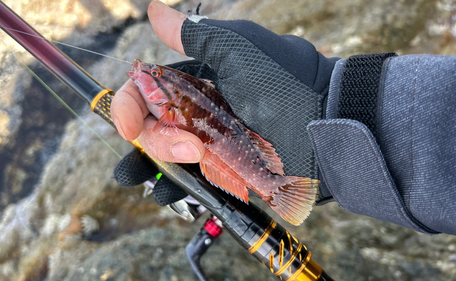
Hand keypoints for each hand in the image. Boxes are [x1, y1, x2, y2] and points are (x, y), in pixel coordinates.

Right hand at [112, 1, 337, 179]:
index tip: (126, 126)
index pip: (146, 90)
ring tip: (167, 182)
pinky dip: (175, 187)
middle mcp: (198, 109)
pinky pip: (190, 179)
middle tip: (189, 149)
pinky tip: (171, 194)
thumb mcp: (240, 50)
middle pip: (151, 126)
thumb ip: (195, 35)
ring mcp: (211, 141)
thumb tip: (153, 9)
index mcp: (197, 79)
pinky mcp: (225, 169)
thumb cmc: (285, 82)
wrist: (329, 124)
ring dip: (156, 167)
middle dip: (156, 141)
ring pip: (165, 155)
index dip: (128, 106)